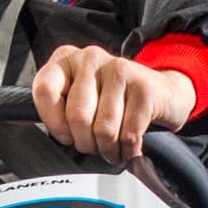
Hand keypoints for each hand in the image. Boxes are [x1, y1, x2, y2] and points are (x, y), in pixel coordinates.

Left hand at [30, 43, 196, 165]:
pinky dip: (128, 149)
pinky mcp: (144, 86)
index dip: (54, 123)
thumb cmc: (113, 101)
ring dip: (108, 150)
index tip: (66, 135)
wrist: (162, 92)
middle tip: (94, 145)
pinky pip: (128, 133)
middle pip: (76, 116)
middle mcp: (89, 58)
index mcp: (65, 60)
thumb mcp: (80, 98)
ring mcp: (119, 68)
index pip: (45, 91)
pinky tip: (130, 147)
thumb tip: (53, 136)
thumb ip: (59, 109)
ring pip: (103, 128)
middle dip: (85, 142)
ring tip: (112, 148)